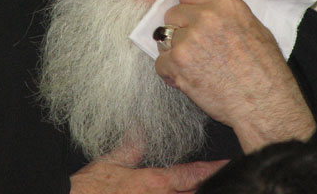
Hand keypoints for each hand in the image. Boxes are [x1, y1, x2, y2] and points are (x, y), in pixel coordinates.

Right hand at [70, 142, 226, 193]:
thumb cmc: (89, 189)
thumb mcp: (109, 163)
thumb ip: (130, 147)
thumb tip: (141, 128)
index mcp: (154, 184)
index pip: (191, 175)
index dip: (212, 169)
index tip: (228, 164)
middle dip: (211, 187)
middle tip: (228, 179)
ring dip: (198, 193)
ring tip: (212, 186)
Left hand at [154, 0, 315, 152]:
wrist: (264, 103)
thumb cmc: (265, 69)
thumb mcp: (254, 28)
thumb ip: (226, 13)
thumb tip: (209, 4)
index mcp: (225, 5)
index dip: (189, 5)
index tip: (192, 15)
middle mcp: (204, 17)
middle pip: (173, 13)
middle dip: (180, 28)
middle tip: (195, 46)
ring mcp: (188, 39)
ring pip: (164, 38)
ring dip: (175, 51)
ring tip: (195, 65)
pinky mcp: (177, 62)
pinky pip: (160, 62)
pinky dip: (170, 72)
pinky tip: (188, 78)